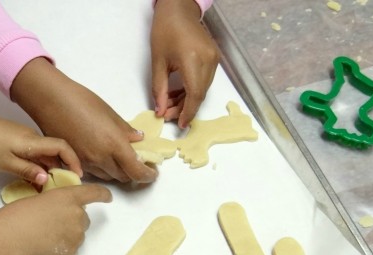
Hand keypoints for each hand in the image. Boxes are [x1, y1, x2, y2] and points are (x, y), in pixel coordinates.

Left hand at [0, 110, 82, 185]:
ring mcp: (24, 137)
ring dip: (48, 169)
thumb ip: (28, 171)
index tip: (77, 176)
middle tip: (62, 187)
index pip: (62, 148)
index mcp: (32, 142)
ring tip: (46, 187)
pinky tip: (32, 177)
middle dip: (62, 169)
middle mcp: (32, 137)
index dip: (73, 161)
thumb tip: (47, 179)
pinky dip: (38, 165)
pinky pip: (34, 152)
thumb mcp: (5, 163)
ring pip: (44, 154)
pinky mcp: (16, 139)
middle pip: (55, 153)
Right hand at [0, 183, 111, 254]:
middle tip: (53, 224)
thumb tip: (62, 215)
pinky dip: (61, 249)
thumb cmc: (18, 214)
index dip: (103, 194)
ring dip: (67, 235)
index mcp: (69, 197)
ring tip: (44, 237)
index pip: (94, 193)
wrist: (10, 238)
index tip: (108, 197)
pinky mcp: (71, 252)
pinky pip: (70, 249)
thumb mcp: (41, 200)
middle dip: (73, 220)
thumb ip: (58, 204)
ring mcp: (77, 236)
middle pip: (83, 219)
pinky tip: (44, 247)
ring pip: (77, 235)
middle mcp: (78, 215)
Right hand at [10, 58, 157, 183]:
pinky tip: (103, 156)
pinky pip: (94, 172)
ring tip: (121, 159)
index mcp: (114, 145)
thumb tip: (138, 139)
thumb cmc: (81, 100)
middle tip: (139, 163)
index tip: (153, 173)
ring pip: (109, 177)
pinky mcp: (73, 163)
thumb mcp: (109, 113)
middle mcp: (101, 159)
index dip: (147, 175)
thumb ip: (126, 130)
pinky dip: (103, 168)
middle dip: (134, 173)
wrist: (49, 100)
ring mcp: (86, 163)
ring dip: (118, 172)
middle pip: (124, 177)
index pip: (136, 172)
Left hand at [151, 0, 219, 127]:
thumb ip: (159, 89)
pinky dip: (192, 90)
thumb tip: (160, 111)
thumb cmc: (165, 30)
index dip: (187, 112)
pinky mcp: (214, 59)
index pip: (195, 95)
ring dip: (187, 100)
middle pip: (199, 94)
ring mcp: (214, 60)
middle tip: (168, 115)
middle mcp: (208, 61)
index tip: (180, 124)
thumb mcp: (158, 61)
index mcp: (193, 60)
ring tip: (170, 104)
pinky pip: (204, 81)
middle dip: (184, 108)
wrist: (179, 9)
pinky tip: (178, 94)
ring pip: (202, 90)